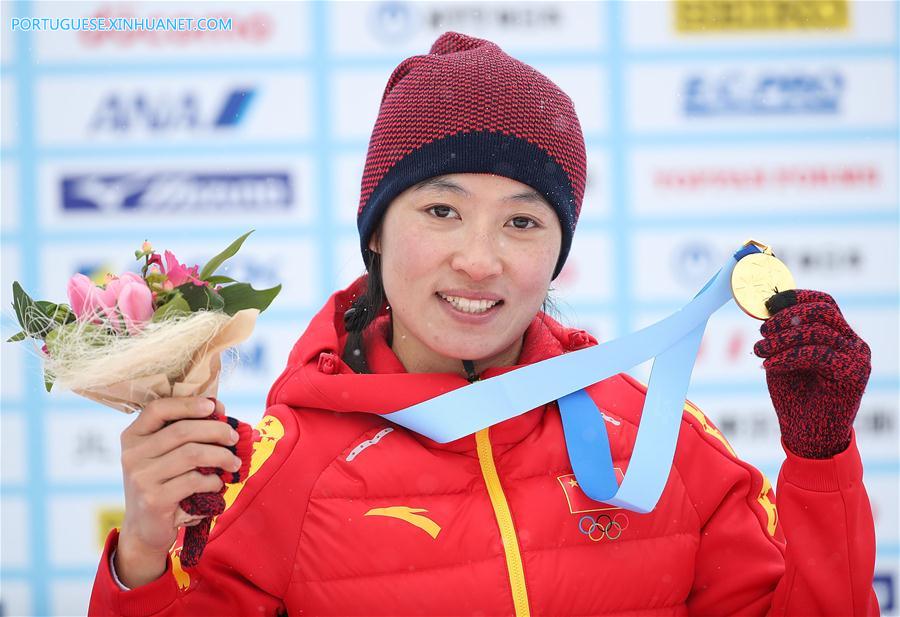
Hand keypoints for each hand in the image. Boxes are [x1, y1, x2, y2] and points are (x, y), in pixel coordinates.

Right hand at [116, 397, 241, 587]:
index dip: (187, 403)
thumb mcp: (166, 454)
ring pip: (192, 454)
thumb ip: (188, 429)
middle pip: (182, 431)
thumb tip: (219, 406)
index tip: (213, 406)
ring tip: (234, 463)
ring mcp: (141, 478)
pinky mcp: (154, 500)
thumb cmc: (164, 483)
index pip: (158, 409)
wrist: (144, 529)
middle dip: (216, 431)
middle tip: (235, 438)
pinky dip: (213, 480)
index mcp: (133, 436)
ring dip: (221, 456)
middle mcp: (132, 455)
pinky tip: (217, 484)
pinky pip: (194, 481)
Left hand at [753, 290, 870, 458]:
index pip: (824, 303)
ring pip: (818, 332)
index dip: (796, 298)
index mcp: (838, 336)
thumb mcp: (782, 358)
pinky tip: (768, 365)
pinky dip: (788, 357)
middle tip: (763, 330)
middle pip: (824, 311)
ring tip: (760, 349)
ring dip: (782, 338)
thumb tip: (769, 306)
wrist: (809, 438)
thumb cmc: (794, 398)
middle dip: (788, 315)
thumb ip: (781, 334)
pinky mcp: (853, 375)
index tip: (769, 304)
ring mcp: (857, 359)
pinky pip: (818, 354)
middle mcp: (853, 344)